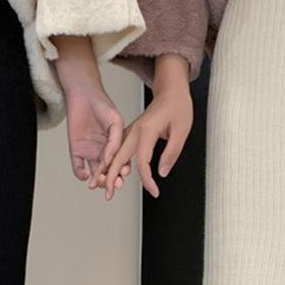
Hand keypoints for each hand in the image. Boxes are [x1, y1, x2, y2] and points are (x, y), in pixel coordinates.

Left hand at [64, 84, 123, 188]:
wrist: (83, 94)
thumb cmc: (101, 104)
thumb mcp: (115, 121)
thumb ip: (115, 140)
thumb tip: (111, 158)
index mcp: (115, 145)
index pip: (120, 163)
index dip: (122, 171)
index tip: (124, 174)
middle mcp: (103, 150)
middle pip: (108, 172)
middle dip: (112, 180)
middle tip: (114, 184)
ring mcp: (89, 151)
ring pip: (95, 173)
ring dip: (98, 180)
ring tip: (100, 181)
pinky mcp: (76, 150)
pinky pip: (78, 167)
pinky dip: (81, 174)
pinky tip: (86, 174)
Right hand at [101, 54, 192, 200]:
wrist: (171, 90)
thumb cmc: (177, 106)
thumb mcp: (182, 130)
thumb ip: (172, 153)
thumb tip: (162, 172)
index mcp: (147, 130)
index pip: (143, 161)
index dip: (147, 179)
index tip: (154, 191)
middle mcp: (135, 131)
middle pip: (119, 157)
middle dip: (111, 177)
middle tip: (108, 194)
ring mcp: (131, 131)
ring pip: (115, 153)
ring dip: (107, 170)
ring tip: (102, 185)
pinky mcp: (132, 132)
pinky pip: (118, 149)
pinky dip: (111, 161)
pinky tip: (109, 171)